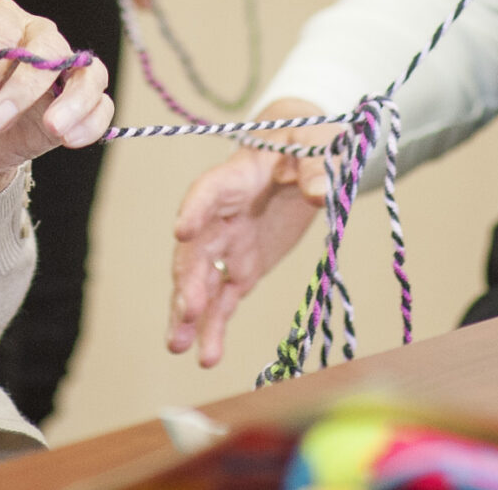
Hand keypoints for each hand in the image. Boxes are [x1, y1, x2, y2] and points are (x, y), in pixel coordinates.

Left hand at [0, 0, 112, 194]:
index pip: (2, 29)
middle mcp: (35, 35)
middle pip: (48, 45)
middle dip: (23, 86)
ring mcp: (62, 69)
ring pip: (87, 70)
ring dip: (73, 100)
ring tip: (53, 128)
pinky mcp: (78, 103)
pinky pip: (101, 104)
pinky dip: (91, 121)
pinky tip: (70, 139)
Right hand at [166, 98, 331, 366]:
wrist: (302, 153)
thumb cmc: (304, 140)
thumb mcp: (316, 144)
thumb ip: (315, 166)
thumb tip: (319, 190)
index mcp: (236, 177)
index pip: (208, 191)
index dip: (194, 209)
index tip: (181, 231)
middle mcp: (222, 216)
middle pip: (196, 247)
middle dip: (189, 279)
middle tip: (188, 309)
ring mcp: (229, 245)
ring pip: (201, 281)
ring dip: (189, 312)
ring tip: (178, 346)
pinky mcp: (242, 269)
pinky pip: (224, 301)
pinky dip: (214, 328)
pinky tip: (206, 356)